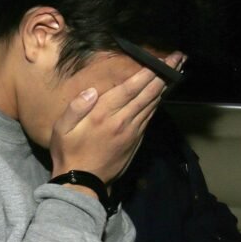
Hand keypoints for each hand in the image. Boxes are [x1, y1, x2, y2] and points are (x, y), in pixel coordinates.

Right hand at [50, 51, 183, 185]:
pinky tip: (160, 94)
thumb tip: (92, 90)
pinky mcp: (136, 140)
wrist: (82, 183)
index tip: (161, 59)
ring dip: (164, 87)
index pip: (130, 88)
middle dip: (164, 74)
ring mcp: (132, 132)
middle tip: (179, 58)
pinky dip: (157, 103)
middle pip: (148, 93)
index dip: (147, 72)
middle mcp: (122, 120)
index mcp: (103, 114)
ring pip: (152, 104)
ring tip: (175, 71)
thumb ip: (76, 107)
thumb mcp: (62, 129)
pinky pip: (149, 117)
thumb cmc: (69, 152)